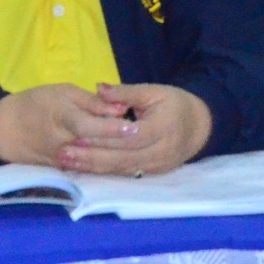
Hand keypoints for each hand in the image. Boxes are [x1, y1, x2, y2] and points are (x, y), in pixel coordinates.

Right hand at [0, 84, 133, 166]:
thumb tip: (121, 107)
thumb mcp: (63, 92)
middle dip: (121, 144)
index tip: (134, 126)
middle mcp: (64, 143)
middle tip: (145, 137)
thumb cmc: (37, 102)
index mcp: (63, 119)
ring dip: (118, 157)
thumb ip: (92, 102)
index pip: (90, 126)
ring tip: (140, 150)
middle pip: (96, 146)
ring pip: (95, 162)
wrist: (6, 129)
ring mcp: (63, 160)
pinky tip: (126, 161)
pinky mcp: (64, 171)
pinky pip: (89, 169)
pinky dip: (107, 165)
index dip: (112, 127)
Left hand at [57, 83, 213, 177]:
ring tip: (67, 163)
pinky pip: (124, 175)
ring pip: (121, 170)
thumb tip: (99, 88)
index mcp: (164, 128)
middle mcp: (161, 152)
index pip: (132, 136)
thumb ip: (126, 92)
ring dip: (93, 167)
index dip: (106, 137)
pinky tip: (83, 169)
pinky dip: (102, 172)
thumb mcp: (154, 91)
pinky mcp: (151, 175)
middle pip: (123, 158)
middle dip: (92, 156)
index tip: (80, 135)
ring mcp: (156, 167)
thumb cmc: (174, 104)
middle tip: (64, 153)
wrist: (199, 127)